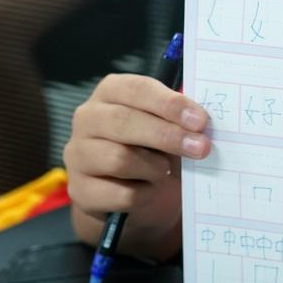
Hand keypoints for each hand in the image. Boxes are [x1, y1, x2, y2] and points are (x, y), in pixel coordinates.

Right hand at [64, 74, 210, 233]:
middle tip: (201, 147)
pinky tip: (149, 189)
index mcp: (111, 91)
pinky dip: (144, 193)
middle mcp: (87, 118)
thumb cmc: (150, 145)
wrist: (126, 188)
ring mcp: (78, 154)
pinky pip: (119, 193)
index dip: (170, 104)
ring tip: (165, 170)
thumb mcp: (165, 124)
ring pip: (119, 159)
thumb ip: (180, 117)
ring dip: (154, 167)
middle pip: (125, 122)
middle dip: (168, 135)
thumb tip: (203, 123)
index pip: (137, 89)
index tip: (200, 120)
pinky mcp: (79, 189)